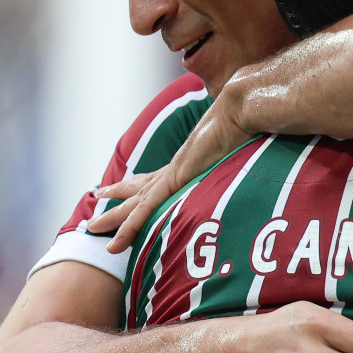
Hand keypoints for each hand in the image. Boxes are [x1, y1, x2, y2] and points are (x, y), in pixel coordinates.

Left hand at [90, 92, 254, 252]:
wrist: (242, 108)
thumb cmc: (249, 123)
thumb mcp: (245, 146)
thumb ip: (243, 155)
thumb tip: (261, 153)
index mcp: (189, 161)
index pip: (157, 178)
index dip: (139, 184)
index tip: (121, 188)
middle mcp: (176, 168)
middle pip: (139, 189)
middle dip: (116, 201)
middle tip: (96, 207)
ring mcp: (172, 174)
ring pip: (134, 203)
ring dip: (112, 218)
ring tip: (91, 229)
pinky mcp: (173, 180)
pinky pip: (145, 211)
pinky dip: (129, 227)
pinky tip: (115, 243)